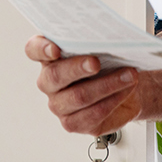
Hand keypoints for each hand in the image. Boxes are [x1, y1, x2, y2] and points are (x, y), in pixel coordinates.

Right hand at [25, 35, 161, 134]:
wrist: (125, 86)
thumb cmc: (108, 62)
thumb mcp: (101, 47)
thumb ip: (95, 42)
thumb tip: (108, 38)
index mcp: (49, 57)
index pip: (33, 50)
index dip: (41, 49)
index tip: (55, 49)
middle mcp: (48, 81)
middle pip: (55, 75)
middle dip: (77, 68)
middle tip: (96, 62)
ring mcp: (58, 104)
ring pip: (79, 96)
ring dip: (107, 85)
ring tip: (128, 75)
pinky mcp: (73, 123)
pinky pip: (92, 114)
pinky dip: (113, 100)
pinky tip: (125, 90)